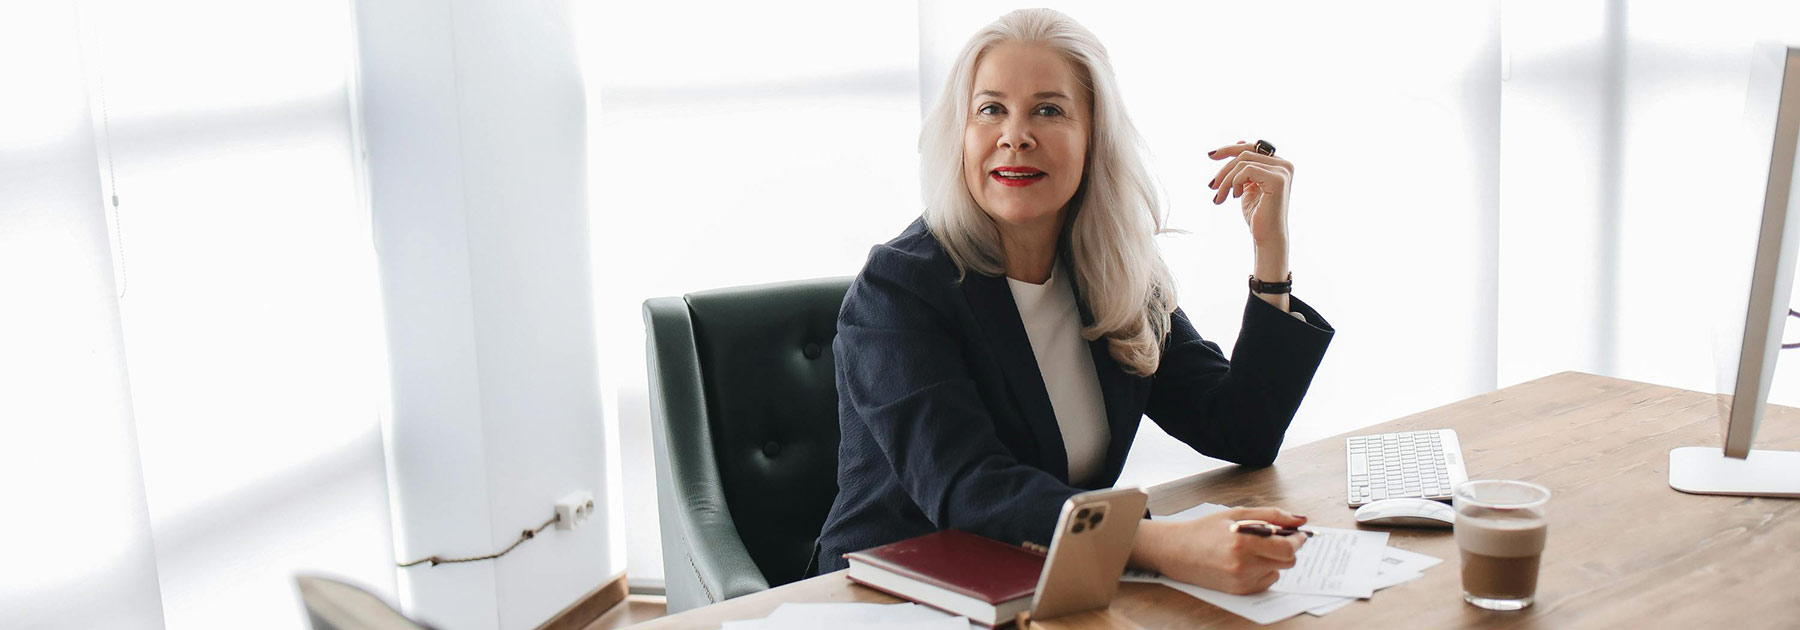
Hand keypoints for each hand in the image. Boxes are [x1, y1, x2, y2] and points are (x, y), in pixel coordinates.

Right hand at [1130, 507, 1308, 594]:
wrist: (1177, 551)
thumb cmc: (1204, 530)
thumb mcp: (1237, 514)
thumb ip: (1271, 515)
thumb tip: (1299, 520)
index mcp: (1243, 541)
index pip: (1287, 547)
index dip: (1297, 540)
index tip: (1298, 534)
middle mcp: (1243, 564)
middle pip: (1288, 561)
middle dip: (1287, 549)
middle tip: (1277, 539)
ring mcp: (1241, 580)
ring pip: (1277, 571)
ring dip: (1273, 559)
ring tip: (1253, 549)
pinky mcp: (1239, 590)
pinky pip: (1266, 581)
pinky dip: (1263, 571)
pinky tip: (1247, 561)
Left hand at [1208, 141, 1295, 246]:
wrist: (1266, 236)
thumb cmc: (1257, 214)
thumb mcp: (1248, 185)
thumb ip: (1246, 166)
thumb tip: (1239, 141)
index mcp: (1279, 164)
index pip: (1252, 147)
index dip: (1230, 149)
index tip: (1210, 156)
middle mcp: (1285, 165)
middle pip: (1245, 152)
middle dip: (1224, 169)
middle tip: (1211, 185)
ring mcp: (1283, 171)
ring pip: (1243, 162)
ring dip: (1226, 180)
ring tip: (1220, 197)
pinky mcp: (1277, 179)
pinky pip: (1247, 170)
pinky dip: (1235, 182)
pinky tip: (1235, 196)